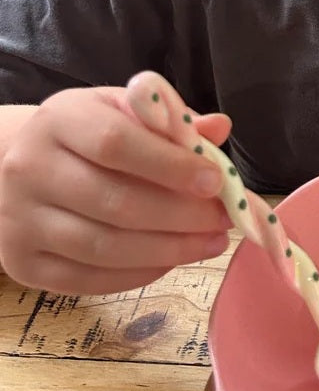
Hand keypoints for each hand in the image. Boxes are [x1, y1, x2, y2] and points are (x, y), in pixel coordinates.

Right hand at [0, 85, 232, 294]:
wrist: (26, 167)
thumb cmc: (91, 134)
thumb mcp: (126, 112)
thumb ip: (172, 121)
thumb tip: (220, 128)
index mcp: (60, 120)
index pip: (116, 143)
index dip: (171, 166)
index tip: (215, 181)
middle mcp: (29, 169)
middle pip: (116, 202)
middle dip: (183, 216)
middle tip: (225, 219)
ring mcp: (20, 220)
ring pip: (106, 246)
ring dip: (171, 250)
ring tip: (213, 242)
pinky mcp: (23, 263)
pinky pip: (91, 279)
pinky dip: (142, 273)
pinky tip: (175, 259)